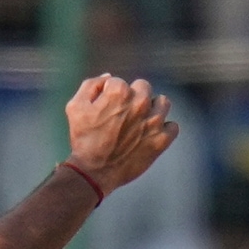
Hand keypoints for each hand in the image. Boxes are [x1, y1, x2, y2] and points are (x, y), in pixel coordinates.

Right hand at [65, 74, 178, 194]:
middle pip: (144, 87)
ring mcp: (153, 122)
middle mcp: (140, 103)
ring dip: (152, 109)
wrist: (94, 172)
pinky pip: (173, 126)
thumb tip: (109, 77)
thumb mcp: (75, 106)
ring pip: (163, 103)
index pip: (119, 82)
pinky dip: (164, 130)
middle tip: (123, 115)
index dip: (109, 94)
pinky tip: (150, 135)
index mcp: (119, 92)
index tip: (105, 109)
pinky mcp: (161, 140)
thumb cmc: (83, 138)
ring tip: (140, 122)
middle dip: (134, 97)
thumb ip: (91, 85)